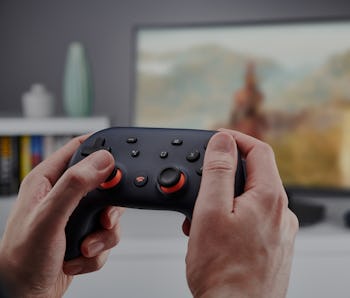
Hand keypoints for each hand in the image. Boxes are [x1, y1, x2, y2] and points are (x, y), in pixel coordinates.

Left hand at [0, 136, 122, 297]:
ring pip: (110, 213)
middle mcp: (63, 195)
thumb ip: (74, 185)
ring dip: (104, 235)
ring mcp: (75, 216)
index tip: (119, 163)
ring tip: (85, 246)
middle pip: (103, 184)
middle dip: (109, 206)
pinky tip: (78, 257)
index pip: (79, 149)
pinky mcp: (85, 234)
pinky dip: (98, 251)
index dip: (101, 150)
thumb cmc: (21, 260)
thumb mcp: (48, 218)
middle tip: (103, 219)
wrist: (25, 296)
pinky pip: (107, 235)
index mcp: (48, 180)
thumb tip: (102, 160)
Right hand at [183, 130, 297, 297]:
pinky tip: (215, 231)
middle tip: (201, 179)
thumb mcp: (211, 211)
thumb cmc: (222, 270)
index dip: (236, 138)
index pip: (258, 150)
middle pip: (254, 174)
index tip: (217, 137)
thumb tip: (222, 141)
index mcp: (269, 198)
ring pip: (250, 198)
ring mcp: (278, 231)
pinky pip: (252, 219)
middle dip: (225, 172)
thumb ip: (218, 170)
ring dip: (225, 197)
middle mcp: (281, 213)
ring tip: (201, 214)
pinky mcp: (272, 246)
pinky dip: (232, 216)